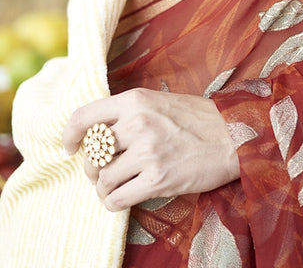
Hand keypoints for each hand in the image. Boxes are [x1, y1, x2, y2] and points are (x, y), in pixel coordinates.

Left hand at [63, 88, 240, 211]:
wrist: (233, 135)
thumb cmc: (196, 119)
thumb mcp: (159, 102)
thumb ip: (128, 114)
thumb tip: (96, 135)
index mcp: (135, 100)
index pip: (84, 116)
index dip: (69, 135)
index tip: (69, 148)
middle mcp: (137, 123)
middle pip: (91, 154)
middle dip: (93, 169)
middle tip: (104, 173)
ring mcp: (147, 152)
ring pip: (102, 180)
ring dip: (105, 189)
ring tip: (117, 187)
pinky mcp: (157, 179)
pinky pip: (116, 199)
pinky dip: (114, 203)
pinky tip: (125, 198)